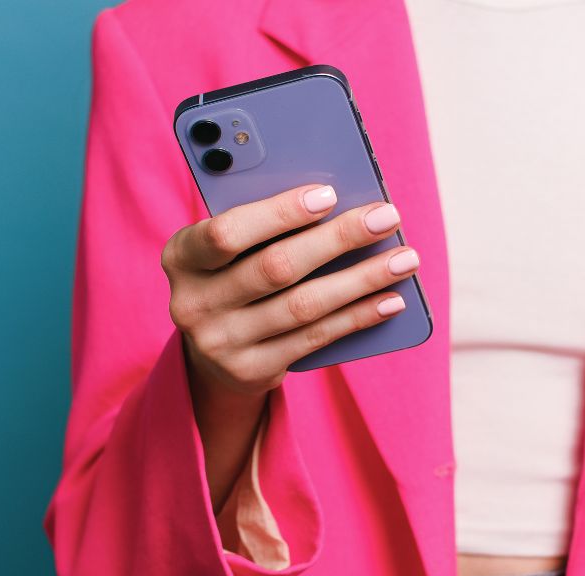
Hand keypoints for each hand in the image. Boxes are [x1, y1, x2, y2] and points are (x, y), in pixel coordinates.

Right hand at [162, 184, 419, 400]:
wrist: (212, 351)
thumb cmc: (233, 274)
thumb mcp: (229, 248)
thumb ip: (261, 224)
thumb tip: (338, 201)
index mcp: (180, 256)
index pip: (226, 232)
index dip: (279, 213)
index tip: (330, 194)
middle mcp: (193, 303)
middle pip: (275, 267)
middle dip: (338, 239)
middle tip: (386, 216)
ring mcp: (221, 343)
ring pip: (303, 305)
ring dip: (361, 279)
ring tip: (404, 258)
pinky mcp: (251, 371)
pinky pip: (316, 339)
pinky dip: (358, 316)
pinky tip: (391, 298)